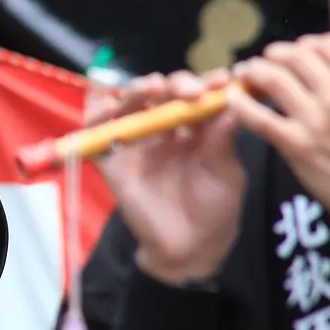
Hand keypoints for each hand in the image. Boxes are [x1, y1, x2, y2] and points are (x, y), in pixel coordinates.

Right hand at [92, 70, 245, 283]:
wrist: (191, 249)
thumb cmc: (215, 209)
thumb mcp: (226, 172)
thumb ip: (223, 140)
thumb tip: (233, 103)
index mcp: (194, 127)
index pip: (195, 93)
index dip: (207, 82)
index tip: (223, 80)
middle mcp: (163, 128)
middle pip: (161, 92)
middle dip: (175, 84)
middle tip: (190, 91)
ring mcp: (136, 142)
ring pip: (129, 104)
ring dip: (138, 90)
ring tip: (151, 89)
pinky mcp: (112, 160)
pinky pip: (96, 133)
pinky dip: (96, 115)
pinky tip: (108, 107)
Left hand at [229, 33, 329, 230]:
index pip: (328, 45)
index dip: (308, 43)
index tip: (298, 50)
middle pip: (296, 56)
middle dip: (276, 53)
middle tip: (266, 59)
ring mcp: (315, 119)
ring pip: (274, 78)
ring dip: (254, 71)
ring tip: (246, 73)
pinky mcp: (296, 145)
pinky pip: (258, 118)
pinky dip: (240, 104)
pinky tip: (231, 99)